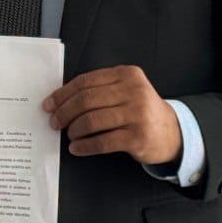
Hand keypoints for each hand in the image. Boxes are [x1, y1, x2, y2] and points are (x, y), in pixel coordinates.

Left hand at [43, 65, 180, 164]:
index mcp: (126, 74)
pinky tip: (77, 148)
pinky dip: (85, 146)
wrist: (172, 133)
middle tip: (55, 122)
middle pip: (86, 100)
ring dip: (74, 130)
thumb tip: (60, 100)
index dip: (63, 94)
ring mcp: (137, 114)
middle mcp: (133, 91)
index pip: (85, 81)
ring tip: (69, 135)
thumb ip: (99, 89)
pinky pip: (103, 141)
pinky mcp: (138, 137)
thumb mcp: (125, 90)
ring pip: (92, 120)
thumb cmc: (140, 110)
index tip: (49, 104)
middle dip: (64, 112)